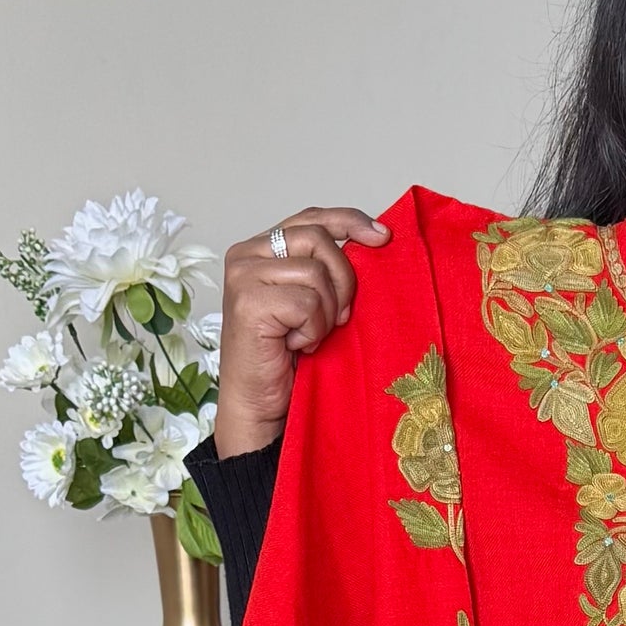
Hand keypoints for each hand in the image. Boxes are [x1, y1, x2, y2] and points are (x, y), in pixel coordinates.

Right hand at [212, 205, 388, 454]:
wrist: (261, 406)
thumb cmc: (287, 360)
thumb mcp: (313, 304)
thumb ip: (324, 270)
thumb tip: (373, 241)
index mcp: (261, 248)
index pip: (311, 218)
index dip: (349, 222)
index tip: (383, 238)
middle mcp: (246, 254)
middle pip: (318, 239)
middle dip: (343, 280)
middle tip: (338, 318)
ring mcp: (243, 276)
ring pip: (315, 272)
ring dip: (324, 312)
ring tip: (307, 336)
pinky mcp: (248, 301)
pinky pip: (306, 302)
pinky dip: (311, 329)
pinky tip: (294, 345)